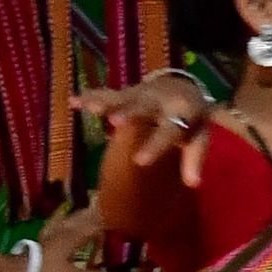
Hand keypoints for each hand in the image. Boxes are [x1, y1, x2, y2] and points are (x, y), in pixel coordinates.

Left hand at [24, 203, 113, 271]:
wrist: (19, 270)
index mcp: (76, 238)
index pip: (97, 226)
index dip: (108, 223)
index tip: (120, 219)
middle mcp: (67, 230)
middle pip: (85, 217)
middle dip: (97, 213)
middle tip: (108, 207)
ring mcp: (55, 231)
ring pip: (72, 218)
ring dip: (83, 213)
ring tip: (92, 208)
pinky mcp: (46, 235)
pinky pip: (57, 222)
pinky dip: (63, 216)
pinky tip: (64, 214)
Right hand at [76, 71, 215, 186]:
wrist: (183, 88)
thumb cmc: (190, 122)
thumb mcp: (198, 138)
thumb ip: (193, 159)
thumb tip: (193, 184)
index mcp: (182, 113)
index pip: (170, 131)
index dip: (156, 145)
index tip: (139, 161)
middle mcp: (161, 102)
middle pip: (144, 109)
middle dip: (130, 114)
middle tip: (116, 121)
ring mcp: (141, 95)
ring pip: (123, 99)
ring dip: (108, 102)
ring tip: (93, 108)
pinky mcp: (125, 92)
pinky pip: (106, 95)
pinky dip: (91, 98)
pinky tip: (73, 102)